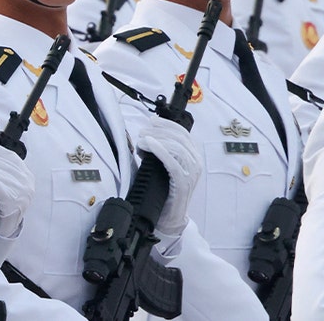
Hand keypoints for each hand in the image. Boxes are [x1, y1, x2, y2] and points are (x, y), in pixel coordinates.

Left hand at [136, 115, 202, 236]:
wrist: (169, 217)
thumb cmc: (164, 191)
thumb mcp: (163, 166)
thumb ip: (161, 152)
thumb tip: (146, 135)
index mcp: (193, 157)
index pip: (183, 134)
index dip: (167, 124)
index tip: (152, 120)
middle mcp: (196, 163)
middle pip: (179, 138)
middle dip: (159, 130)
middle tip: (142, 131)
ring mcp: (191, 173)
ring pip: (177, 148)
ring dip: (157, 139)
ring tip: (141, 140)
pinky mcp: (183, 183)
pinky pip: (173, 162)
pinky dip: (159, 150)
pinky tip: (148, 144)